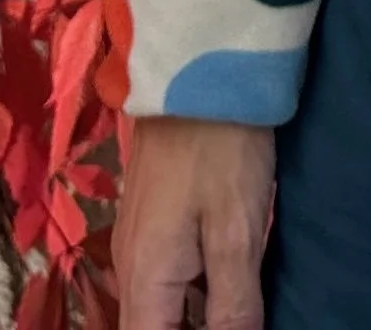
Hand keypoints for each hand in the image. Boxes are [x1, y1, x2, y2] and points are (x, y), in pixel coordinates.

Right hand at [113, 116, 276, 329]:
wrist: (198, 67)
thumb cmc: (221, 150)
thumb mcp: (236, 232)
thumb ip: (233, 305)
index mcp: (145, 283)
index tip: (231, 327)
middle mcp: (131, 271)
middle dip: (195, 329)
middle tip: (240, 314)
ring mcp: (140, 244)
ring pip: (161, 309)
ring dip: (195, 316)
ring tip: (238, 309)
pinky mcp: (154, 221)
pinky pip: (168, 280)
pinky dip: (194, 294)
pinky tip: (229, 288)